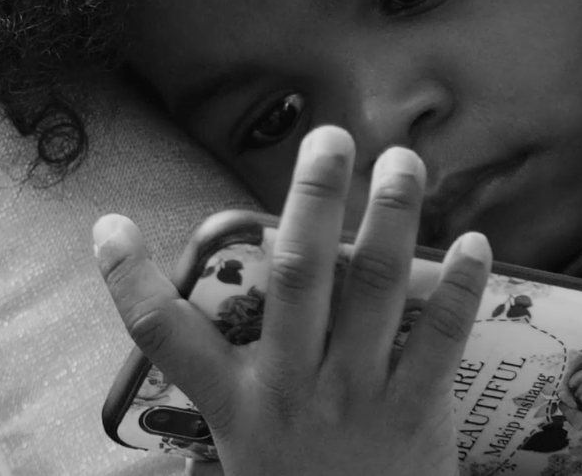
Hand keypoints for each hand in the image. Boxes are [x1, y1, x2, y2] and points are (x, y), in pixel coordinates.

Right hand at [95, 126, 492, 475]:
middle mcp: (291, 389)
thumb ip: (240, 378)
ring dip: (391, 217)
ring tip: (403, 160)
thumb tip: (234, 302)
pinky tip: (473, 240)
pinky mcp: (416, 414)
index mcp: (237, 402)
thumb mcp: (248, 445)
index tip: (108, 225)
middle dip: (312, 199)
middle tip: (329, 137)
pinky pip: (439, 340)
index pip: (166, 337)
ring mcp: (356, 398)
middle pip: (296, 277)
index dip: (130, 281)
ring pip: (373, 290)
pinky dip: (456, 288)